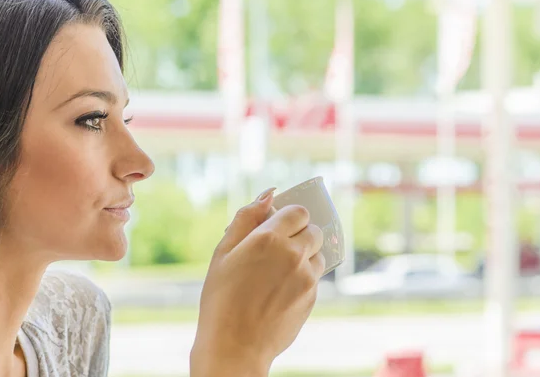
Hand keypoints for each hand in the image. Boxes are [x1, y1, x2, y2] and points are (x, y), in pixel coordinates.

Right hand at [191, 188, 324, 376]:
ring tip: (279, 272)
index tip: (280, 226)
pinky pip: (315, 277)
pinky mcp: (312, 297)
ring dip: (305, 256)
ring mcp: (306, 277)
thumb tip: (269, 194)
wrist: (234, 345)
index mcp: (268, 238)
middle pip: (313, 230)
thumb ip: (246, 218)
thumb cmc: (221, 298)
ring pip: (318, 253)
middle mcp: (292, 254)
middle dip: (300, 234)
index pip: (298, 211)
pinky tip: (280, 291)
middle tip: (279, 249)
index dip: (290, 216)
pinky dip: (304, 278)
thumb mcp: (223, 253)